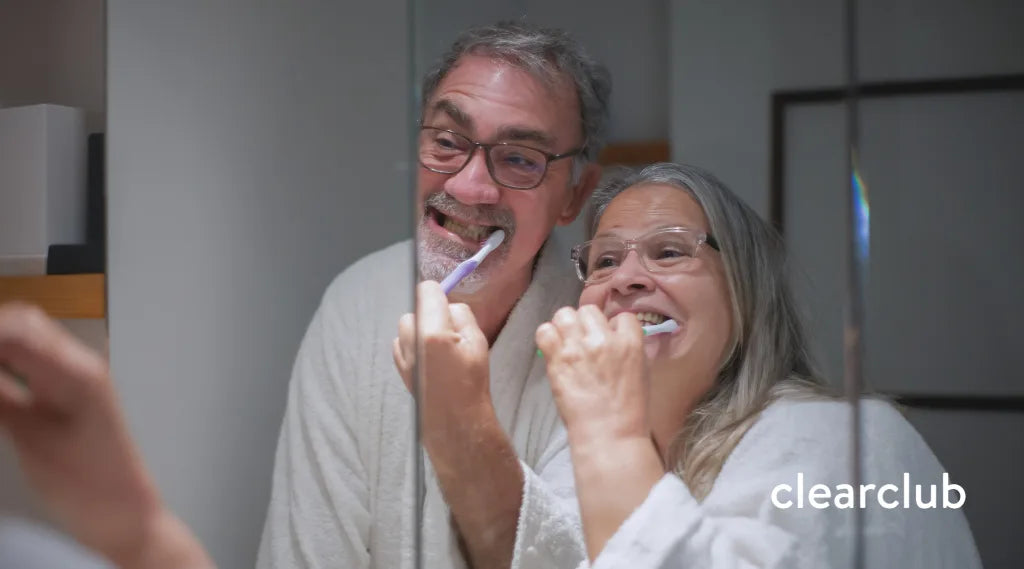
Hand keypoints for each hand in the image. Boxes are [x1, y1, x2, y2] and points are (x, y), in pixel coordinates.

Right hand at [0, 303, 212, 568]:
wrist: (123, 511)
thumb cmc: (88, 483)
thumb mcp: (31, 439)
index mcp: (77, 372)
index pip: (16, 330)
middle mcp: (81, 364)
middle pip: (21, 323)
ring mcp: (78, 375)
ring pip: (26, 336)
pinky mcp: (70, 390)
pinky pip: (32, 359)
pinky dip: (6, 358)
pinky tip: (0, 376)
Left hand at [392, 281, 492, 455]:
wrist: (455, 418)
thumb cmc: (471, 380)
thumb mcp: (478, 341)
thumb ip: (461, 314)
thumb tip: (448, 304)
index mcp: (433, 331)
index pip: (426, 290)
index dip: (439, 294)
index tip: (447, 306)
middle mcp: (412, 339)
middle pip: (415, 307)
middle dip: (430, 313)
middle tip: (448, 332)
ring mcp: (402, 353)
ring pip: (407, 324)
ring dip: (419, 328)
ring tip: (437, 348)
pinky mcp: (398, 365)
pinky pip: (402, 342)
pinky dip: (412, 344)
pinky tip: (428, 360)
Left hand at [535, 305, 650, 447]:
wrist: (609, 434)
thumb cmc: (629, 411)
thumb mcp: (641, 373)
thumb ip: (628, 349)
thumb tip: (613, 337)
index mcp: (630, 342)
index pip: (621, 317)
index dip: (613, 327)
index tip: (608, 339)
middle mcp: (603, 339)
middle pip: (589, 310)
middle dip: (586, 324)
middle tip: (583, 342)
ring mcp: (578, 348)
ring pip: (565, 314)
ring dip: (565, 326)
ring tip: (566, 343)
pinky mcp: (557, 359)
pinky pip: (545, 331)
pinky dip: (547, 337)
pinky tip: (553, 349)